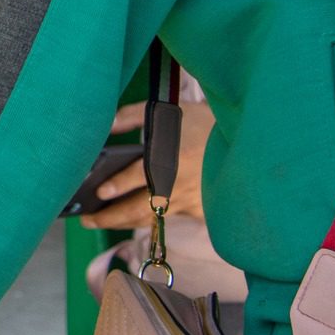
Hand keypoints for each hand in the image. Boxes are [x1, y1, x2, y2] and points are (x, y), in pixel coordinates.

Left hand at [79, 99, 213, 228]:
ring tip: (103, 222)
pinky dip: (154, 220)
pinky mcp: (201, 211)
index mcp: (170, 158)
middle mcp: (179, 185)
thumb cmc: (204, 124)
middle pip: (139, 209)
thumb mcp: (169, 111)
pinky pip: (172, 219)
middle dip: (110, 218)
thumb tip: (106, 124)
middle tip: (87, 220)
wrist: (246, 143)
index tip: (100, 192)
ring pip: (152, 218)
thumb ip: (132, 116)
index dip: (118, 185)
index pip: (139, 176)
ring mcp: (190, 201)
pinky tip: (134, 221)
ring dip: (126, 223)